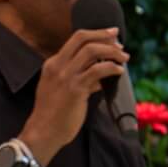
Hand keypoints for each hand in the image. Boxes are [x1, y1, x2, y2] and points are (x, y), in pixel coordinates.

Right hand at [20, 27, 126, 165]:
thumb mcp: (61, 90)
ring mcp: (65, 76)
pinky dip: (112, 67)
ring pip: (91, 50)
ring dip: (112, 51)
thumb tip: (100, 78)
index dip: (96, 34)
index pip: (76, 39)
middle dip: (104, 35)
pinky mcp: (75, 88)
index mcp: (53, 64)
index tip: (111, 34)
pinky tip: (119, 72)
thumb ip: (79, 80)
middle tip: (120, 41)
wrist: (43, 133)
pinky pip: (98, 70)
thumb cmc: (54, 114)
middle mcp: (57, 66)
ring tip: (124, 58)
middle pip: (83, 38)